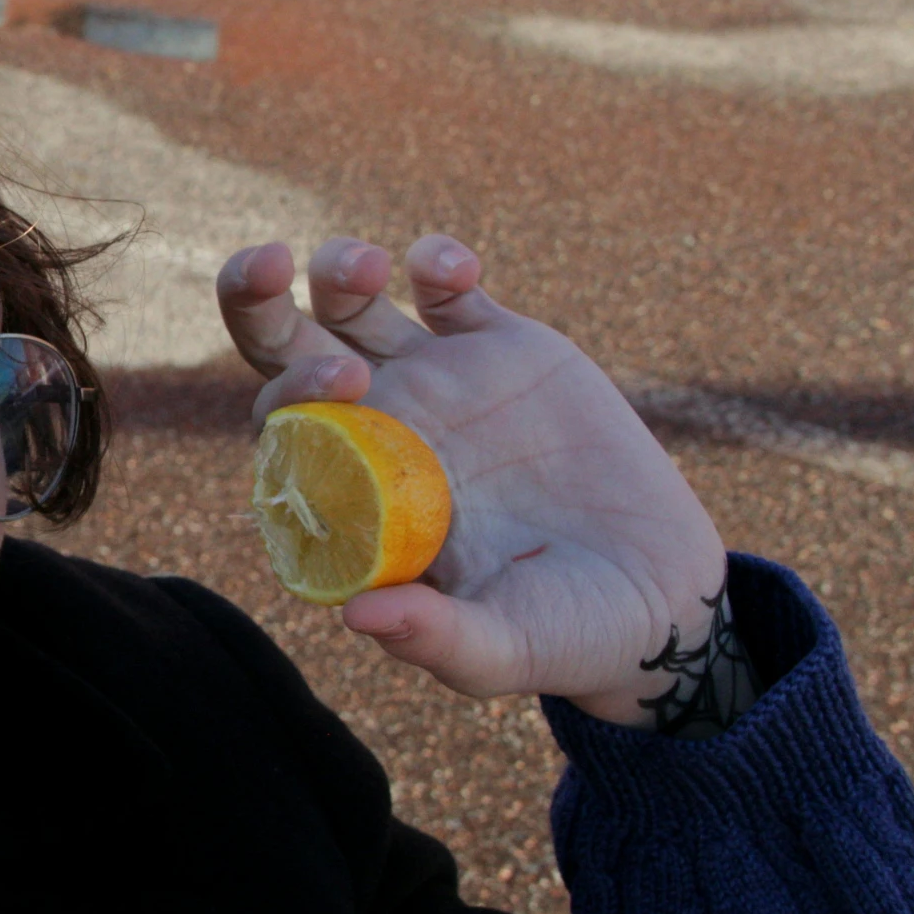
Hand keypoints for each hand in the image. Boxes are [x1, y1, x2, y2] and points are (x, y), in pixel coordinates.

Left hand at [216, 234, 724, 723]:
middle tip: (269, 265)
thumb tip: (358, 616)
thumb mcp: (504, 649)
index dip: (285, 398)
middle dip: (255, 302)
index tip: (341, 384)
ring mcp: (434, 385)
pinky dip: (437, 264)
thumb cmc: (564, 634)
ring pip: (351, 307)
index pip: (281, 436)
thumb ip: (437, 639)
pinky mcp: (499, 350)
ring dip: (338, 270)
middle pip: (284, 353)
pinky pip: (448, 291)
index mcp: (353, 500)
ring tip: (366, 264)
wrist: (658, 594)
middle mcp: (375, 434)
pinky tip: (446, 267)